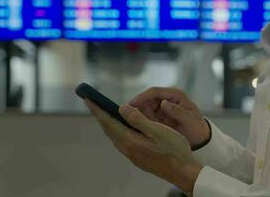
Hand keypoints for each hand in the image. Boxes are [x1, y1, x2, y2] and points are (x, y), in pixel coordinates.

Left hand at [85, 99, 201, 193]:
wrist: (182, 172)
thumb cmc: (173, 149)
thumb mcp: (157, 130)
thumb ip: (137, 119)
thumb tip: (121, 108)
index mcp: (130, 140)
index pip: (108, 121)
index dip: (97, 109)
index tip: (87, 98)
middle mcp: (127, 148)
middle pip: (108, 128)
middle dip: (99, 114)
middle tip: (92, 102)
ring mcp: (131, 154)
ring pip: (114, 134)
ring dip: (107, 122)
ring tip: (104, 111)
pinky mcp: (137, 156)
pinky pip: (121, 139)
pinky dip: (116, 129)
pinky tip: (121, 126)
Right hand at [129, 88, 210, 149]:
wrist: (200, 139)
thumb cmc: (197, 128)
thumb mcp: (189, 120)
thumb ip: (177, 112)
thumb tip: (164, 103)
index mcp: (175, 95)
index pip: (154, 92)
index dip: (141, 97)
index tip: (131, 105)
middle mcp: (166, 99)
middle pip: (146, 100)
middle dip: (135, 107)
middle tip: (124, 116)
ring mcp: (161, 108)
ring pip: (143, 109)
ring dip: (136, 115)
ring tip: (127, 123)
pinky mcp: (158, 117)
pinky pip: (145, 117)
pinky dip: (139, 121)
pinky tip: (133, 127)